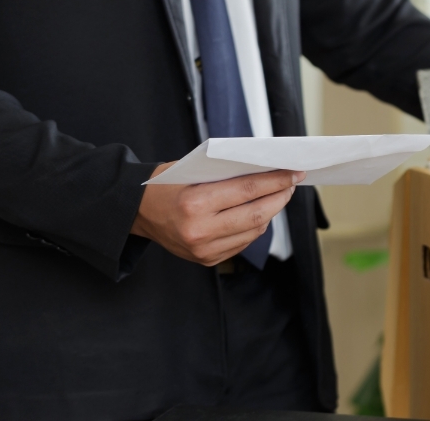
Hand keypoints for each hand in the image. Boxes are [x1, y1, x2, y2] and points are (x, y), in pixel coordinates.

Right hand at [132, 164, 305, 265]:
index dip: (275, 181)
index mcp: (194, 203)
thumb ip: (225, 173)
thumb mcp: (192, 170)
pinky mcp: (207, 259)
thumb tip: (266, 170)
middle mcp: (200, 230)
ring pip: (253, 231)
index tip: (293, 172)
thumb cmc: (165, 185)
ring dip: (271, 212)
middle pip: (256, 214)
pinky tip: (261, 212)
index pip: (247, 190)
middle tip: (293, 183)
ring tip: (279, 195)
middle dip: (280, 197)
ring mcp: (204, 249)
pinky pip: (243, 242)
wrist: (136, 212)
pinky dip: (256, 226)